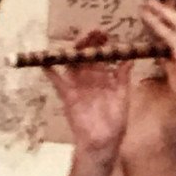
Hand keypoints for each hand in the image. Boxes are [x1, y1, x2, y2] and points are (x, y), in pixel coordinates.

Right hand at [43, 28, 130, 153]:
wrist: (103, 143)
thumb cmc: (115, 123)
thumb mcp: (122, 97)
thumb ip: (123, 78)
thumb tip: (129, 58)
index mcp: (105, 78)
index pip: (102, 56)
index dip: (102, 44)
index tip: (105, 34)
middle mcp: (90, 79)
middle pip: (86, 56)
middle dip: (88, 42)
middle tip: (94, 32)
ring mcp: (78, 86)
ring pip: (73, 64)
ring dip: (74, 51)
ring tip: (78, 40)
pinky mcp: (67, 95)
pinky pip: (56, 81)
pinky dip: (50, 70)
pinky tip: (46, 60)